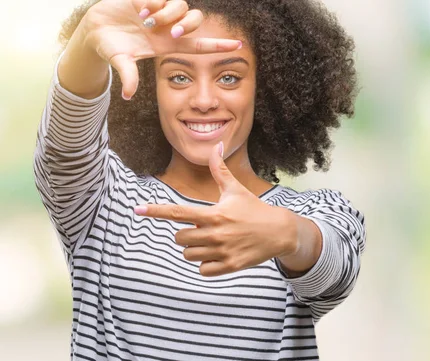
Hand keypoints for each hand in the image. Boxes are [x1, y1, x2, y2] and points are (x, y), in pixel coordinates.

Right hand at [77, 0, 240, 98]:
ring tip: (146, 20)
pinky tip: (139, 9)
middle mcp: (168, 27)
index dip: (219, 45)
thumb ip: (128, 76)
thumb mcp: (120, 61)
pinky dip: (155, 3)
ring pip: (181, 6)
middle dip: (187, 25)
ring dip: (167, 14)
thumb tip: (128, 96)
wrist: (94, 28)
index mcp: (167, 45)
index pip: (199, 45)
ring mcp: (160, 11)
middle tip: (171, 32)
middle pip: (195, 21)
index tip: (239, 45)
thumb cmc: (110, 47)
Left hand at [134, 143, 298, 276]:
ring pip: (189, 255)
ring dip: (195, 249)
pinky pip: (202, 270)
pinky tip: (218, 255)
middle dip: (186, 234)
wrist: (280, 231)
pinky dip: (206, 264)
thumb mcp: (236, 190)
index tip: (138, 210)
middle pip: (179, 238)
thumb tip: (215, 147)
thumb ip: (219, 170)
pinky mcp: (230, 266)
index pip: (178, 212)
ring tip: (212, 242)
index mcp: (213, 213)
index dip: (156, 211)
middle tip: (202, 229)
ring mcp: (222, 251)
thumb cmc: (254, 209)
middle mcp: (215, 233)